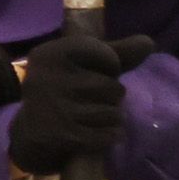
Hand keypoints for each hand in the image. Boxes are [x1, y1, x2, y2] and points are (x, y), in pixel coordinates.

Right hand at [7, 34, 155, 175]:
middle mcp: (49, 77)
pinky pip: (104, 136)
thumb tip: (148, 43)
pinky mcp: (60, 135)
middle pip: (114, 88)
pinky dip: (109, 136)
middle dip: (112, 97)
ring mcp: (54, 108)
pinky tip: (102, 133)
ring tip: (98, 117)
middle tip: (95, 100)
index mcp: (54, 53)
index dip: (111, 68)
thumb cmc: (64, 88)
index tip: (91, 73)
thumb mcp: (84, 62)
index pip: (111, 57)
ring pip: (112, 113)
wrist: (30, 130)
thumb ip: (118, 51)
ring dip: (112, 118)